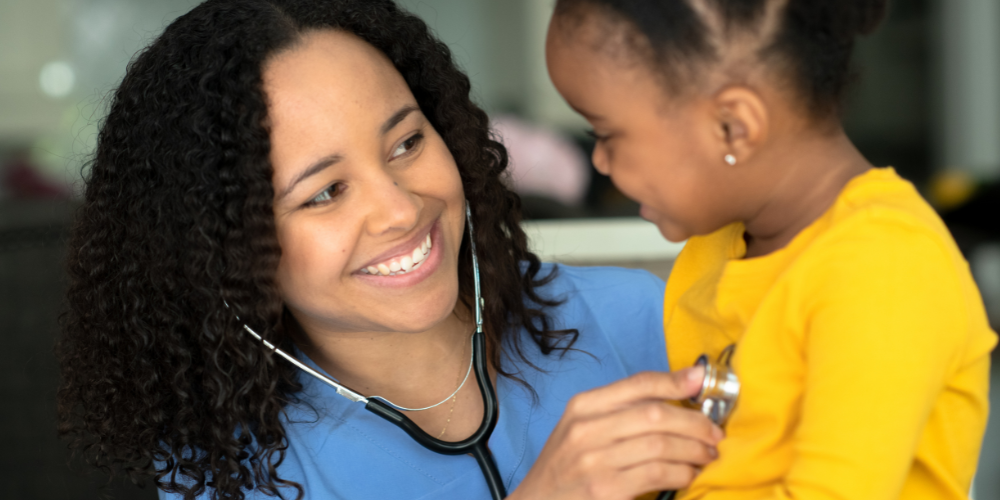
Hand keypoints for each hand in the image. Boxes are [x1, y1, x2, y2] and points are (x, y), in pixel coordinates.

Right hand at [509, 367, 721, 499]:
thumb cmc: (568, 465)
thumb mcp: (585, 427)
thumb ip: (626, 408)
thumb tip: (685, 383)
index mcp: (582, 406)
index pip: (637, 384)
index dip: (675, 381)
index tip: (703, 382)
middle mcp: (586, 429)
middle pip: (655, 414)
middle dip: (694, 422)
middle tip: (714, 433)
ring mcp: (594, 460)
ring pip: (661, 445)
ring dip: (693, 450)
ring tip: (706, 455)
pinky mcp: (605, 489)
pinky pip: (657, 474)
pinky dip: (682, 473)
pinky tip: (688, 475)